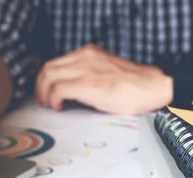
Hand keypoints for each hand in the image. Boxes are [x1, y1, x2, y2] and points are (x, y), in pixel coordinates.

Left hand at [35, 44, 172, 113]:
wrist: (152, 87)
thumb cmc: (133, 85)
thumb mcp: (105, 72)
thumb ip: (88, 76)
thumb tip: (72, 92)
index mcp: (88, 53)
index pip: (55, 63)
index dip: (46, 80)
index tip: (46, 93)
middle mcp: (83, 57)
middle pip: (47, 68)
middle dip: (40, 87)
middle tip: (44, 102)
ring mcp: (84, 69)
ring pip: (48, 77)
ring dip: (44, 94)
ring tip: (50, 106)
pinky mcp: (87, 84)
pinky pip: (58, 90)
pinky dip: (54, 100)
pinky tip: (60, 108)